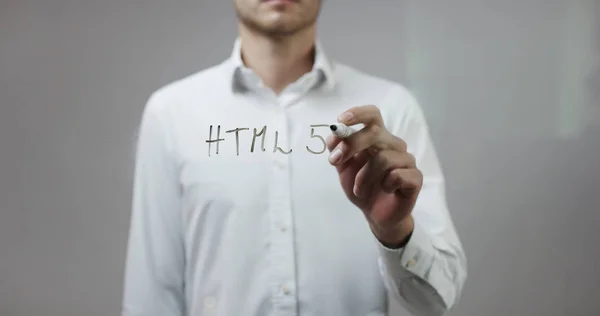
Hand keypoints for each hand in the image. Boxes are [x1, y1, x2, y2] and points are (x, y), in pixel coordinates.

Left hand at [326, 105, 422, 247]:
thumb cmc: (362, 187)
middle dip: (351, 145)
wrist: (375, 214)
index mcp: (377, 138)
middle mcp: (393, 144)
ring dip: (363, 177)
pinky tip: (384, 190)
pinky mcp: (415, 177)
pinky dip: (384, 185)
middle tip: (335, 161)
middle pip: (375, 133)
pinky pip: (397, 175)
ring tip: (359, 189)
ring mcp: (406, 160)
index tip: (340, 120)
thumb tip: (333, 136)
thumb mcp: (343, 168)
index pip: (372, 115)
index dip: (358, 114)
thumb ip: (337, 150)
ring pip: (383, 158)